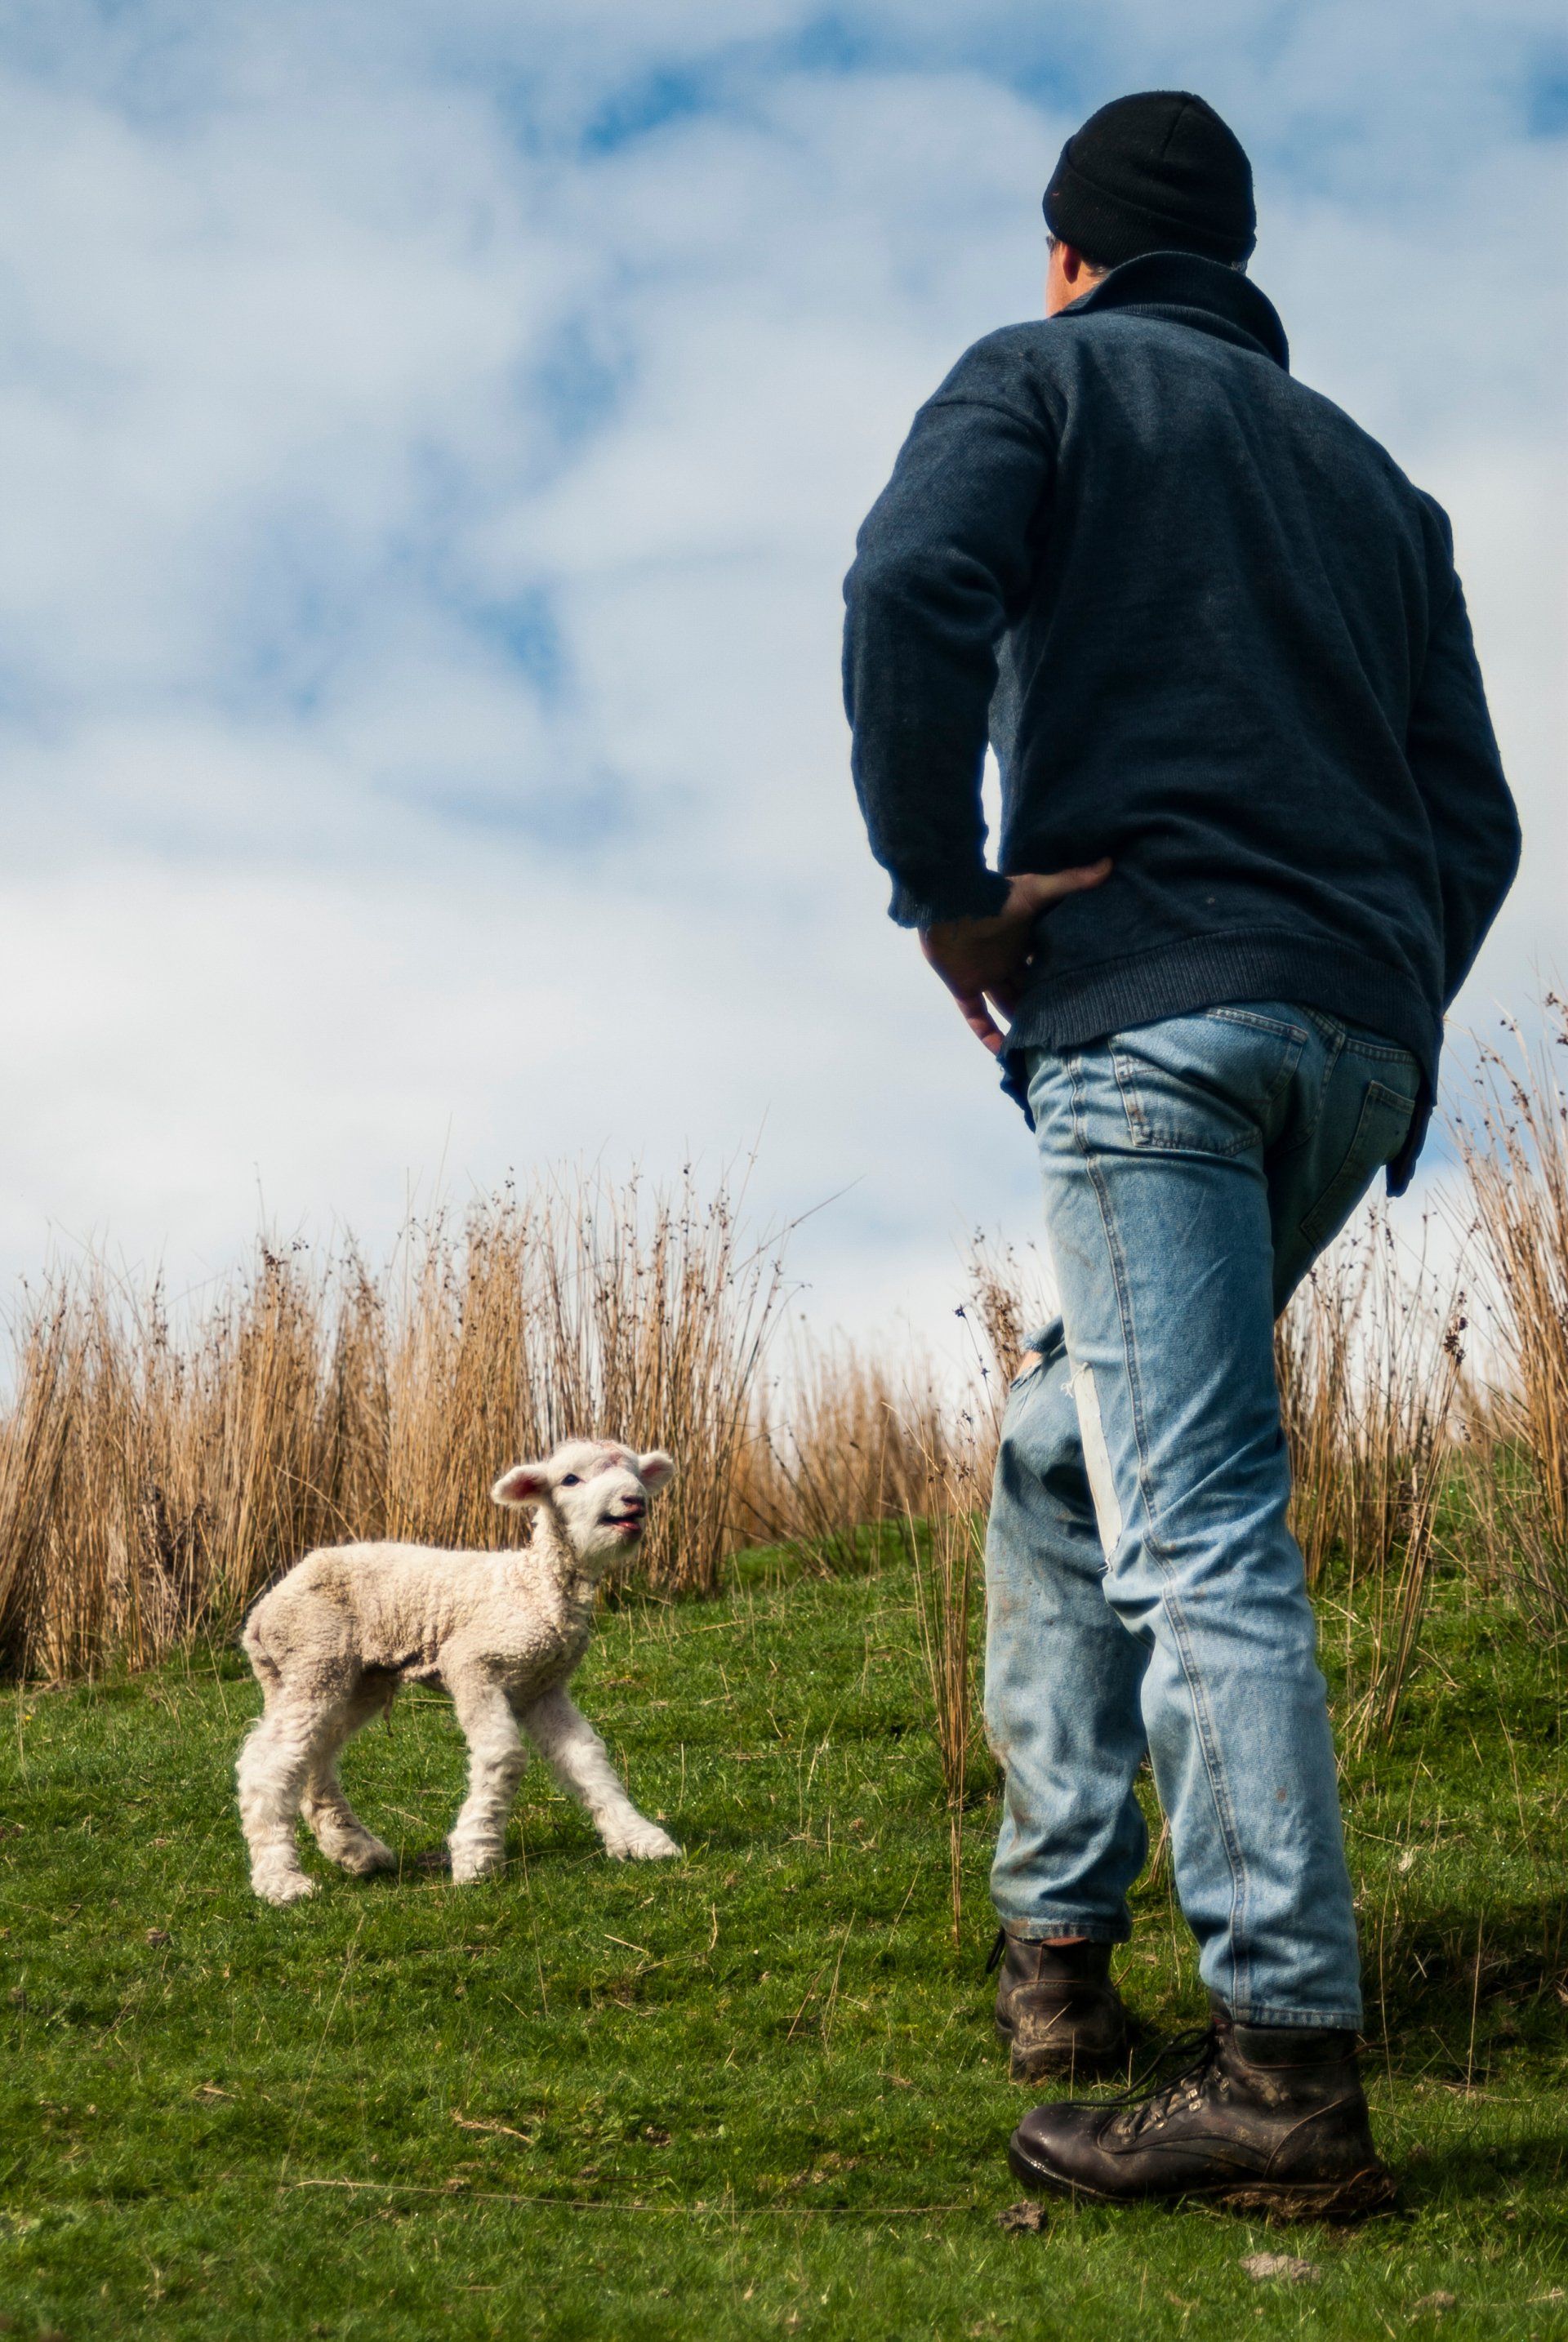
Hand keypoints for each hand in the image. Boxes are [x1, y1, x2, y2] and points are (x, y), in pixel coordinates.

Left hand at [920, 861, 1111, 1054]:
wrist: (946, 900)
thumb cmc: (992, 895)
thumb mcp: (1036, 890)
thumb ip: (1070, 882)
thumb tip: (1108, 864)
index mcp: (1025, 941)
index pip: (1047, 965)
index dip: (1062, 980)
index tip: (1085, 998)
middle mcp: (1007, 961)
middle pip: (1029, 990)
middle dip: (1044, 1007)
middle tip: (1068, 1031)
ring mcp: (985, 975)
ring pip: (1007, 1007)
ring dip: (1020, 1026)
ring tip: (1041, 1049)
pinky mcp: (963, 986)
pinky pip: (977, 1018)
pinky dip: (987, 1035)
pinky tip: (1003, 1052)